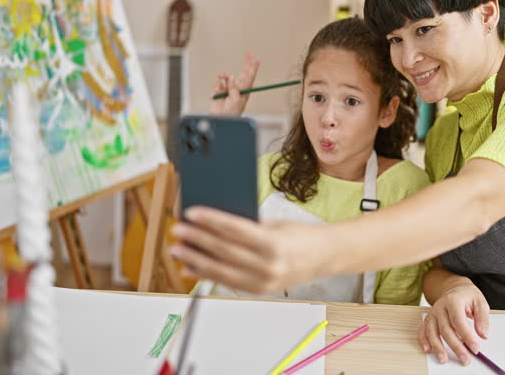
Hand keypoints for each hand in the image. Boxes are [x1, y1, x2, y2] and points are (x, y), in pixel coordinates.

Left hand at [169, 206, 325, 293]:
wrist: (325, 256)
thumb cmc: (301, 236)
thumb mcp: (275, 225)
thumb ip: (247, 226)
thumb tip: (213, 224)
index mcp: (273, 243)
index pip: (234, 230)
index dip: (210, 220)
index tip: (191, 213)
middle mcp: (268, 265)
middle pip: (224, 250)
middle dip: (197, 239)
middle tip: (178, 230)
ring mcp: (263, 281)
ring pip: (221, 270)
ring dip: (196, 259)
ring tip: (178, 249)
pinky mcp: (259, 290)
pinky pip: (227, 282)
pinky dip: (206, 275)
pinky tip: (191, 267)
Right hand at [209, 51, 260, 115]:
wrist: (219, 119)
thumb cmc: (231, 113)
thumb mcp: (235, 101)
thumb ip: (234, 88)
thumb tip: (232, 77)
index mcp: (244, 91)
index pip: (250, 77)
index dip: (253, 68)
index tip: (257, 59)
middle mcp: (237, 88)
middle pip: (242, 73)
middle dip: (246, 63)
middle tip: (249, 53)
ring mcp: (228, 89)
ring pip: (227, 77)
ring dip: (224, 77)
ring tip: (221, 83)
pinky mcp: (219, 91)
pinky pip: (218, 84)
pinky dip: (217, 87)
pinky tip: (217, 94)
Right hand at [419, 278, 489, 365]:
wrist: (455, 287)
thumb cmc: (467, 295)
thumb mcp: (480, 302)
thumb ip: (482, 318)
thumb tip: (483, 334)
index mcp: (453, 300)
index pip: (459, 321)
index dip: (467, 336)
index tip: (475, 348)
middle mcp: (440, 307)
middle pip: (446, 329)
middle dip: (456, 346)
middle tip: (465, 358)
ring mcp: (433, 313)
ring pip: (432, 331)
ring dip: (437, 347)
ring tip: (444, 358)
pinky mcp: (429, 318)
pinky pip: (423, 330)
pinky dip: (424, 340)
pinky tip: (428, 349)